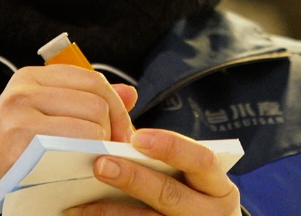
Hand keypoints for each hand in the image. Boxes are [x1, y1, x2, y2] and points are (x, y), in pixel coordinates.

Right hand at [0, 64, 137, 182]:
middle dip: (111, 129)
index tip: (122, 129)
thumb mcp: (50, 109)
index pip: (91, 80)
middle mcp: (22, 93)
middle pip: (95, 104)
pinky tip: (82, 165)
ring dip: (100, 146)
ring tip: (94, 156)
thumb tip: (130, 93)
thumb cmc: (25, 139)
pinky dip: (87, 158)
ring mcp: (19, 120)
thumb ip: (89, 98)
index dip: (117, 106)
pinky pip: (76, 148)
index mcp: (31, 77)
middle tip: (110, 148)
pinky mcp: (21, 148)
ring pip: (90, 126)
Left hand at [65, 129, 240, 215]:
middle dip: (134, 179)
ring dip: (112, 211)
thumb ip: (157, 144)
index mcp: (217, 187)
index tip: (136, 138)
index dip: (171, 147)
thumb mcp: (187, 172)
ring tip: (82, 201)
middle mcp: (209, 213)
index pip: (201, 160)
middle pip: (170, 195)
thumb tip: (123, 96)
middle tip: (101, 164)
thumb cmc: (190, 195)